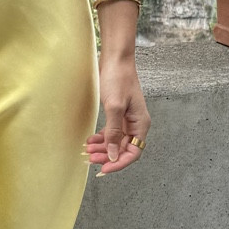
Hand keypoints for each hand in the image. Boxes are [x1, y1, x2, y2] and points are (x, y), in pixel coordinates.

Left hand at [85, 55, 149, 176]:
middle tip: (90, 159)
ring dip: (103, 148)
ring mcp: (127, 120)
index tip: (103, 169)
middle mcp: (136, 124)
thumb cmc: (118, 79)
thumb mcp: (114, 107)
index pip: (133, 152)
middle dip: (107, 156)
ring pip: (116, 142)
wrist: (115, 59)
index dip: (118, 163)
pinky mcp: (118, 114)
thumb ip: (113, 132)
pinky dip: (101, 138)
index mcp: (141, 124)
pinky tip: (90, 140)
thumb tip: (113, 155)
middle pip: (123, 149)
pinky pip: (111, 132)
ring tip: (87, 150)